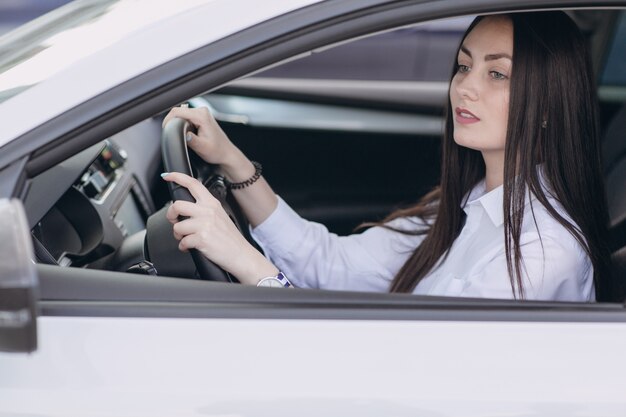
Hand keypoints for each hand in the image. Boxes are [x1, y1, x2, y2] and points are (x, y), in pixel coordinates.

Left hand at [161, 172, 277, 283]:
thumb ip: (204, 209)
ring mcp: (204, 225)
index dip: (177, 177)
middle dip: (171, 215)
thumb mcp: (220, 216)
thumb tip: (185, 209)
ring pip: (177, 227)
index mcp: (211, 203)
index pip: (193, 184)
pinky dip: (184, 247)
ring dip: (178, 235)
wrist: (241, 254)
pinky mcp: (201, 238)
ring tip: (187, 238)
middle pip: (177, 205)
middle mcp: (207, 211)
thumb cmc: (230, 238)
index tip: (168, 176)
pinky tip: (191, 247)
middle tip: (175, 222)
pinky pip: (182, 242)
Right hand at [162, 106, 235, 165]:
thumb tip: (183, 134)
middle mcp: (202, 111)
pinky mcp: (201, 117)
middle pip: (178, 111)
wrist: (226, 153)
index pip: (177, 111)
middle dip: (172, 122)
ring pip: (181, 114)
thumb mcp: (202, 147)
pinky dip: (182, 124)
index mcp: (202, 116)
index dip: (168, 120)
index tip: (166, 129)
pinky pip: (186, 117)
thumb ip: (191, 140)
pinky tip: (185, 133)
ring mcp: (202, 113)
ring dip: (177, 123)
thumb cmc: (217, 151)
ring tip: (180, 135)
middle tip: (172, 135)